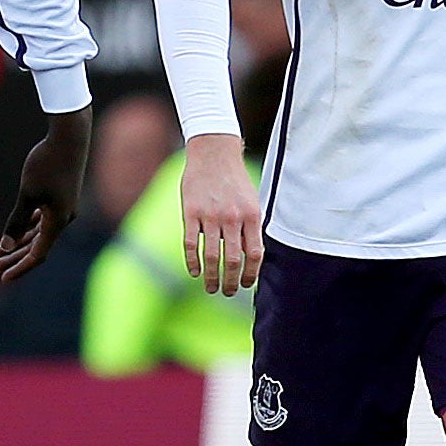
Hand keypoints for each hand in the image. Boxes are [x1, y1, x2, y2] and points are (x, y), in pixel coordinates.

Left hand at [0, 106, 92, 280]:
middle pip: (37, 246)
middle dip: (15, 258)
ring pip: (40, 233)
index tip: (1, 277)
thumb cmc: (47, 163)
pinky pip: (45, 220)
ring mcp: (64, 208)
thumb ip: (16, 221)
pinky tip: (19, 230)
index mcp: (57, 221)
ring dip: (21, 243)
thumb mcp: (27, 193)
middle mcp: (64, 219)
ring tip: (0, 251)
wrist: (70, 137)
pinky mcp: (62, 197)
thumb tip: (5, 247)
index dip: (19, 267)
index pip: (37, 254)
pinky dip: (30, 228)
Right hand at [179, 132, 263, 295]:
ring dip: (212, 277)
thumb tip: (249, 256)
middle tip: (227, 292)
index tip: (245, 284)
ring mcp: (210, 215)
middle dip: (231, 281)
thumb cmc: (234, 180)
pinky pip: (191, 243)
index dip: (250, 274)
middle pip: (233, 260)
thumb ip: (250, 227)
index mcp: (251, 215)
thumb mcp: (251, 201)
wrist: (214, 153)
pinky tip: (194, 272)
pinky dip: (193, 262)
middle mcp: (232, 217)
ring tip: (212, 288)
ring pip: (212, 256)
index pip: (254, 254)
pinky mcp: (191, 212)